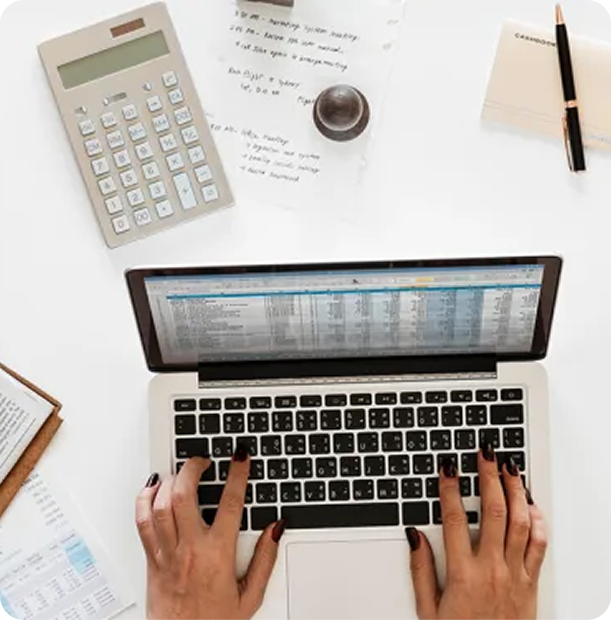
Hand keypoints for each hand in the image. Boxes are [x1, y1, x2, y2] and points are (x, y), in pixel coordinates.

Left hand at [135, 449, 284, 619]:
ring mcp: (167, 553)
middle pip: (186, 494)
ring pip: (161, 504)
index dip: (237, 475)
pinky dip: (144, 500)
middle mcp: (190, 549)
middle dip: (194, 468)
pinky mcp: (151, 559)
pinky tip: (153, 489)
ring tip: (181, 471)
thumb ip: (265, 560)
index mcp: (218, 555)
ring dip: (171, 481)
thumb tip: (274, 530)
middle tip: (203, 460)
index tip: (240, 458)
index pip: (230, 503)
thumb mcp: (250, 597)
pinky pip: (142, 522)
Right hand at [406, 448, 547, 619]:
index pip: (454, 519)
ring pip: (521, 523)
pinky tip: (532, 505)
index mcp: (464, 574)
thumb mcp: (428, 610)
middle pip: (494, 511)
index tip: (448, 469)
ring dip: (516, 491)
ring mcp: (515, 575)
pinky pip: (539, 546)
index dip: (449, 490)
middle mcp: (493, 570)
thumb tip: (414, 536)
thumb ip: (420, 570)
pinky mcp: (531, 583)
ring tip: (510, 469)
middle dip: (489, 477)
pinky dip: (538, 522)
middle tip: (485, 455)